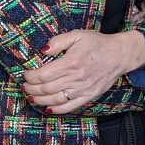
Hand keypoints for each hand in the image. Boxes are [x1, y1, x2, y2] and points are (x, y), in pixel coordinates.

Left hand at [22, 29, 144, 113]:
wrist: (119, 55)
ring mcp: (82, 89)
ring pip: (54, 100)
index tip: (25, 74)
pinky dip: (56, 109)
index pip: (43, 75)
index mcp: (71, 62)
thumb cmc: (97, 43)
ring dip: (39, 100)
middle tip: (24, 86)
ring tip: (31, 96)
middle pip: (46, 89)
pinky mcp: (88, 96)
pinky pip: (69, 107)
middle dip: (31, 89)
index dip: (30, 77)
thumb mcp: (77, 35)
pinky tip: (47, 108)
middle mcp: (76, 78)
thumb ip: (58, 41)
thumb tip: (42, 50)